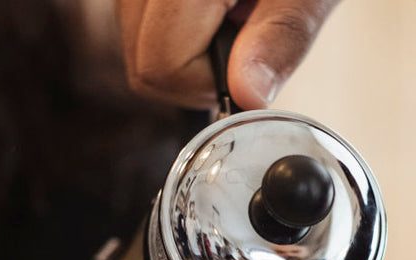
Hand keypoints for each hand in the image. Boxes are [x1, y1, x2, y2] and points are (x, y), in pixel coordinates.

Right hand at [116, 0, 341, 108]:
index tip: (249, 61)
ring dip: (182, 48)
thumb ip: (281, 36)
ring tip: (230, 11)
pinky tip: (210, 4)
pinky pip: (137, 22)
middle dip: (194, 71)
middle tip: (243, 39)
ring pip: (135, 45)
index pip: (161, 66)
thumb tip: (248, 94)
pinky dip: (172, 27)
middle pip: (142, 63)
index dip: (208, 83)